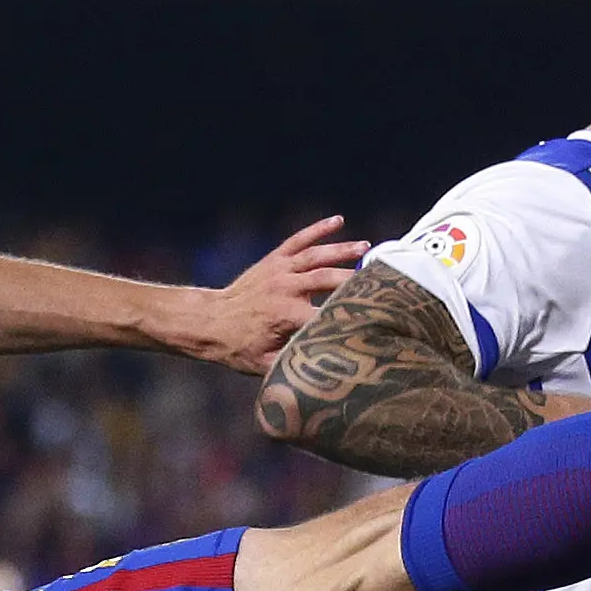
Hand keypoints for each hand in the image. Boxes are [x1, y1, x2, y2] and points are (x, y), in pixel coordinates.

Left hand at [198, 216, 368, 373]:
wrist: (210, 322)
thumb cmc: (239, 348)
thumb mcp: (268, 365)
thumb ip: (297, 363)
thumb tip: (329, 370)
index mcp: (287, 315)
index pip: (328, 315)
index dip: (351, 317)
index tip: (376, 318)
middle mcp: (285, 287)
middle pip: (327, 279)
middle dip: (354, 278)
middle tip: (381, 277)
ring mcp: (279, 270)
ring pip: (316, 255)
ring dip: (342, 250)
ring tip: (366, 246)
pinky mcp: (274, 259)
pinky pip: (298, 240)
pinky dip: (318, 229)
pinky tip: (338, 220)